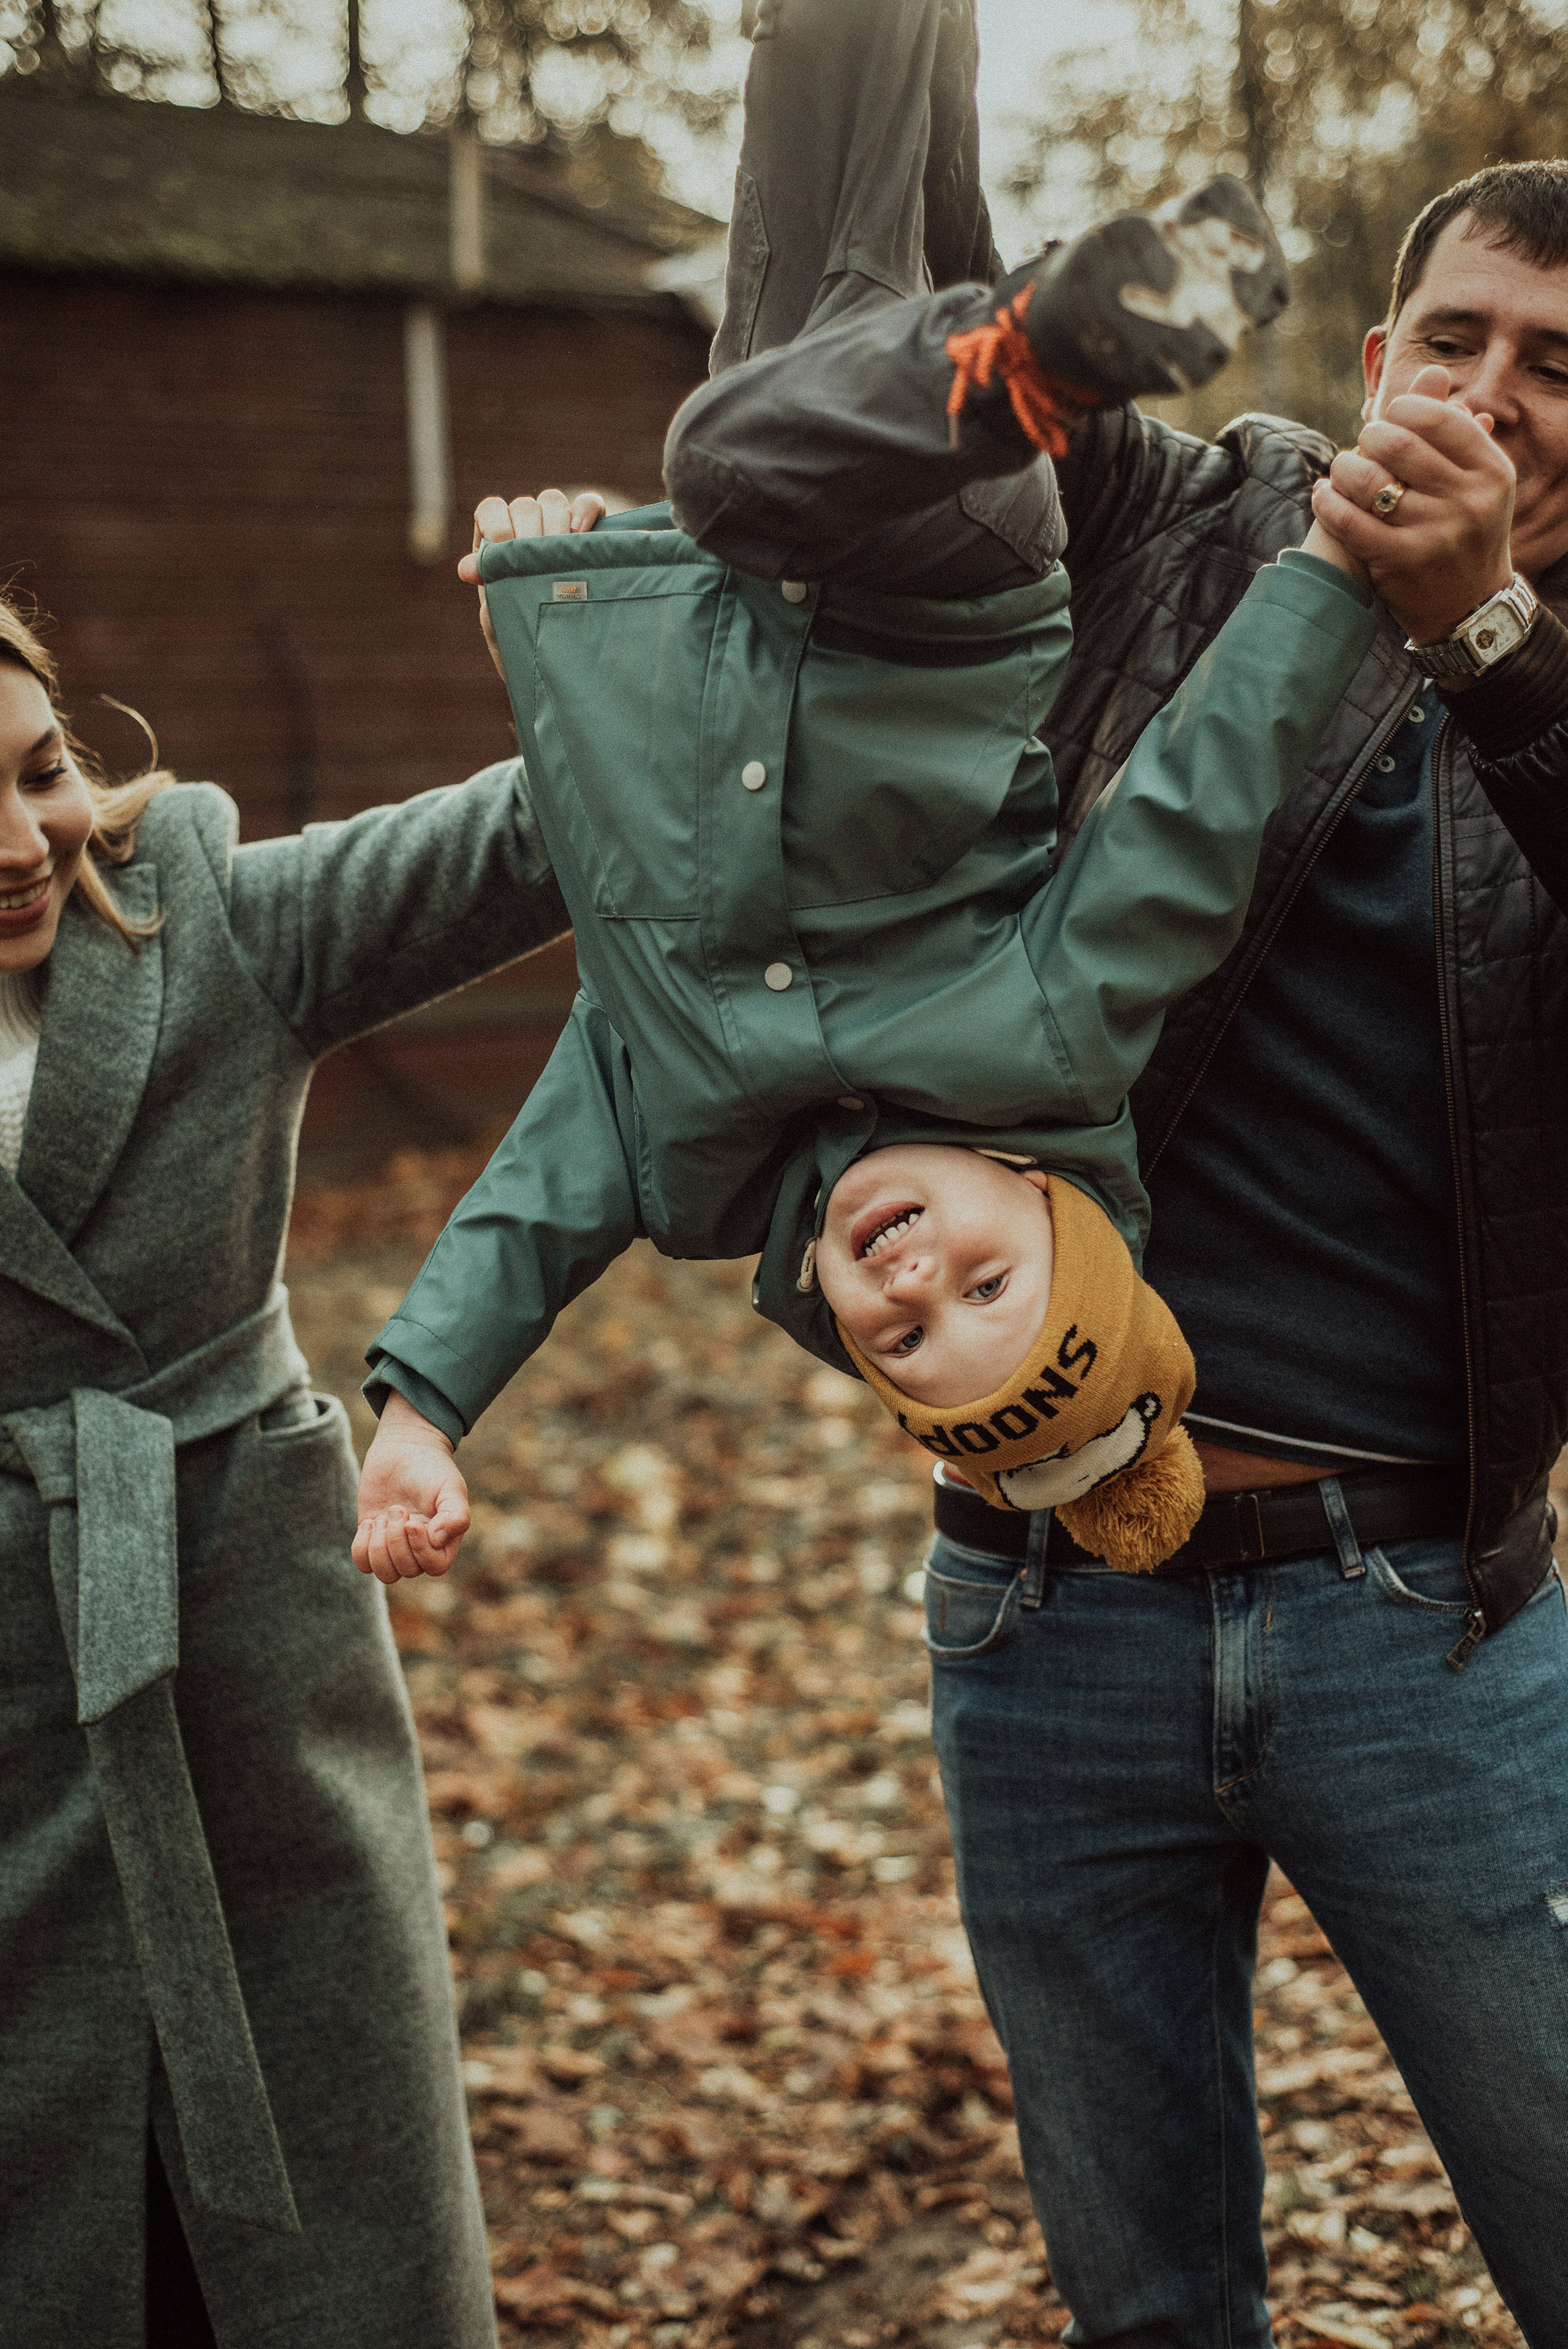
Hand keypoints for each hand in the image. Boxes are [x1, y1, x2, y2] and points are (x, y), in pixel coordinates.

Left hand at [352, 1392, 470, 1584]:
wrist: (404, 1449)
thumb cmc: (432, 1468)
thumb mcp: (451, 1487)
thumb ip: (455, 1515)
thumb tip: (437, 1540)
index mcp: (444, 1540)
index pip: (435, 1566)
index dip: (421, 1550)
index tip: (412, 1522)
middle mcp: (420, 1548)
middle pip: (407, 1570)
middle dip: (397, 1540)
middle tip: (397, 1508)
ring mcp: (394, 1545)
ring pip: (385, 1573)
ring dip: (379, 1547)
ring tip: (382, 1517)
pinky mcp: (372, 1538)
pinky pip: (363, 1562)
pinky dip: (362, 1547)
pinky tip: (370, 1522)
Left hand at [458, 488, 606, 680]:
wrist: (572, 662)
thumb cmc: (531, 648)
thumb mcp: (505, 635)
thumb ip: (486, 606)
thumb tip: (468, 570)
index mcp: (499, 552)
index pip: (490, 510)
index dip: (496, 521)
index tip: (505, 545)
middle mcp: (527, 534)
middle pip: (524, 505)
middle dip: (530, 530)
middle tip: (538, 562)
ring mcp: (559, 530)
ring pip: (553, 500)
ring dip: (556, 522)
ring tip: (561, 555)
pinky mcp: (591, 532)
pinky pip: (589, 504)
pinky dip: (586, 510)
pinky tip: (582, 533)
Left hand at [1309, 365, 1514, 648]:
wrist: (1467, 608)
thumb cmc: (1463, 530)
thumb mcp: (1472, 479)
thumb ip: (1450, 429)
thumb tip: (1429, 373)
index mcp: (1491, 470)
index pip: (1437, 417)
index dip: (1402, 409)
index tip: (1388, 418)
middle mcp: (1469, 499)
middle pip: (1398, 443)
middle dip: (1368, 438)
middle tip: (1361, 446)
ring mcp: (1437, 532)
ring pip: (1369, 480)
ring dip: (1343, 469)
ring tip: (1338, 471)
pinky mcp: (1402, 562)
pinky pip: (1350, 522)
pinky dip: (1327, 503)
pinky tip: (1321, 495)